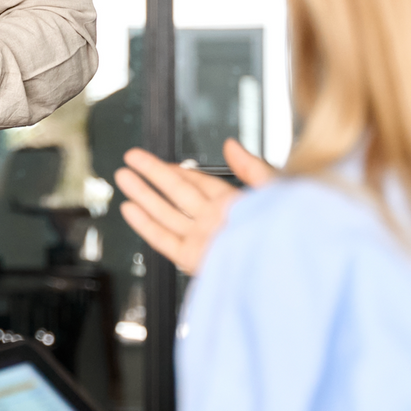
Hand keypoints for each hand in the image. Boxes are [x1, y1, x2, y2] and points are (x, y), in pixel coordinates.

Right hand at [115, 138, 272, 274]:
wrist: (283, 266)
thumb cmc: (287, 230)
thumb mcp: (275, 188)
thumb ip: (251, 167)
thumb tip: (232, 145)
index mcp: (234, 204)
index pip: (198, 182)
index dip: (176, 168)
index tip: (156, 159)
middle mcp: (215, 220)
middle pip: (176, 193)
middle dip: (152, 174)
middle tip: (132, 158)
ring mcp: (202, 239)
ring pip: (165, 213)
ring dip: (143, 194)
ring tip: (123, 177)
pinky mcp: (194, 258)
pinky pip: (164, 238)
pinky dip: (146, 224)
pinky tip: (131, 209)